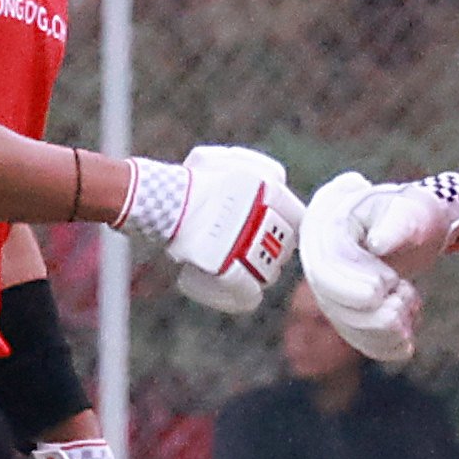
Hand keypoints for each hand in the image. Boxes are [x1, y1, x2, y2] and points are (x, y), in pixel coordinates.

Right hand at [114, 146, 303, 312]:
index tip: (282, 233)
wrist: (159, 197)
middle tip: (259, 251)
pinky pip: (247, 291)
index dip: (291, 228)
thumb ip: (253, 168)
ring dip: (263, 274)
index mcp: (266, 187)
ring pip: (269, 271)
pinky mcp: (224, 266)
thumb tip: (276, 182)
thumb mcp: (226, 160)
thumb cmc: (190, 179)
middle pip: (285, 245)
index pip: (298, 216)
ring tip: (250, 271)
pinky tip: (246, 296)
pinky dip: (246, 297)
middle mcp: (260, 214)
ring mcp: (242, 242)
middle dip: (276, 251)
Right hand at [298, 170, 458, 360]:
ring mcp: (332, 290)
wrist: (415, 229)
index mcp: (325, 227)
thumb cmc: (410, 214)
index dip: (352, 285)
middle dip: (370, 311)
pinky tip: (406, 344)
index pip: (324, 267)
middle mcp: (319, 261)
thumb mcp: (409, 210)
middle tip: (405, 295)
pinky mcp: (349, 312)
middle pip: (329, 300)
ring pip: (345, 324)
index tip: (390, 282)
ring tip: (411, 304)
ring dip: (383, 328)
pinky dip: (384, 346)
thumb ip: (397, 223)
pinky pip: (358, 338)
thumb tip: (379, 243)